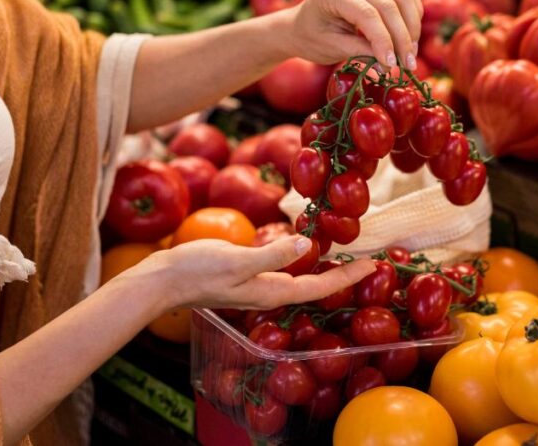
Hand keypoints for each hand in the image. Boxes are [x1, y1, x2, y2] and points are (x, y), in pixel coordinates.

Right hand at [125, 236, 375, 311]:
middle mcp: (269, 291)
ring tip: (347, 252)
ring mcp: (258, 285)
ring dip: (325, 266)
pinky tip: (305, 248)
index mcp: (272, 291)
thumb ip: (273, 254)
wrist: (163, 280)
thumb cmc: (197, 271)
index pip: (320, 286)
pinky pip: (284, 269)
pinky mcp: (247, 274)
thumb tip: (308, 245)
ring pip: (302, 278)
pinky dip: (302, 259)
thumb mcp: (237, 259)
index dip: (348, 276)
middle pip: (316, 284)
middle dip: (344, 274)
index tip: (374, 265)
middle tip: (370, 258)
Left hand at [283, 0, 422, 68]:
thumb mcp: (331, 48)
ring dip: (412, 27)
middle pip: (389, 4)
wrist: (301, 25)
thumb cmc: (312, 39)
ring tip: (410, 55)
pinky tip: (409, 38)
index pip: (368, 14)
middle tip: (408, 66)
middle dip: (402, 38)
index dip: (384, 41)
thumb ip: (360, 52)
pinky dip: (413, 16)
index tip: (393, 65)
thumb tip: (390, 63)